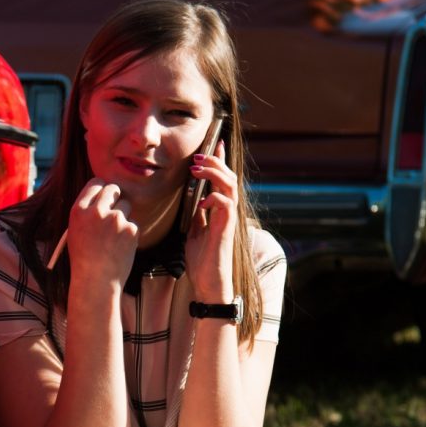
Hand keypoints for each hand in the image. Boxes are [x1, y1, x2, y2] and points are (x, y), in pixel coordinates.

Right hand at [66, 179, 138, 289]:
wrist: (96, 282)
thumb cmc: (83, 260)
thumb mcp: (75, 232)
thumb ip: (87, 213)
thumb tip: (102, 198)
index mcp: (78, 210)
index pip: (95, 184)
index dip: (101, 189)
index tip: (105, 194)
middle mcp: (96, 211)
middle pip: (112, 189)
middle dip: (115, 196)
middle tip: (115, 209)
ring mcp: (115, 219)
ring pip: (126, 205)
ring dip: (123, 215)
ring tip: (114, 237)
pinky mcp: (130, 229)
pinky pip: (133, 223)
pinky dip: (129, 233)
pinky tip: (120, 247)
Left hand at [184, 140, 236, 302]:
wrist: (208, 282)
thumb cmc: (202, 260)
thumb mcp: (195, 232)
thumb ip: (198, 216)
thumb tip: (196, 201)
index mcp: (219, 210)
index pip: (222, 179)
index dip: (220, 160)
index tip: (215, 143)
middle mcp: (227, 211)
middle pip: (229, 177)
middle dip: (215, 161)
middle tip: (198, 155)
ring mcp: (229, 219)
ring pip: (230, 185)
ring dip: (214, 173)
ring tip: (198, 168)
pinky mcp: (226, 229)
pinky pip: (226, 205)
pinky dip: (214, 198)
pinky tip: (202, 201)